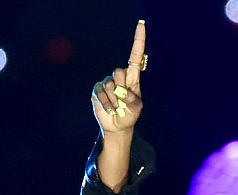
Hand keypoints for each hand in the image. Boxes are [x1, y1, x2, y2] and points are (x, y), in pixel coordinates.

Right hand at [92, 20, 145, 135]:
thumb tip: (122, 91)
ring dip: (114, 99)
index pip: (136, 55)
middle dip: (121, 88)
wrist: (117, 126)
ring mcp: (107, 83)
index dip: (138, 40)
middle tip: (123, 103)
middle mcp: (119, 77)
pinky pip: (99, 92)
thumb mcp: (137, 109)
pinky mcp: (97, 90)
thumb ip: (133, 100)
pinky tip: (110, 109)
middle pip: (119, 72)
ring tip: (117, 108)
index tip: (141, 25)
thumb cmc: (130, 115)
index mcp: (133, 77)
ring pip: (109, 84)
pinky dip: (106, 102)